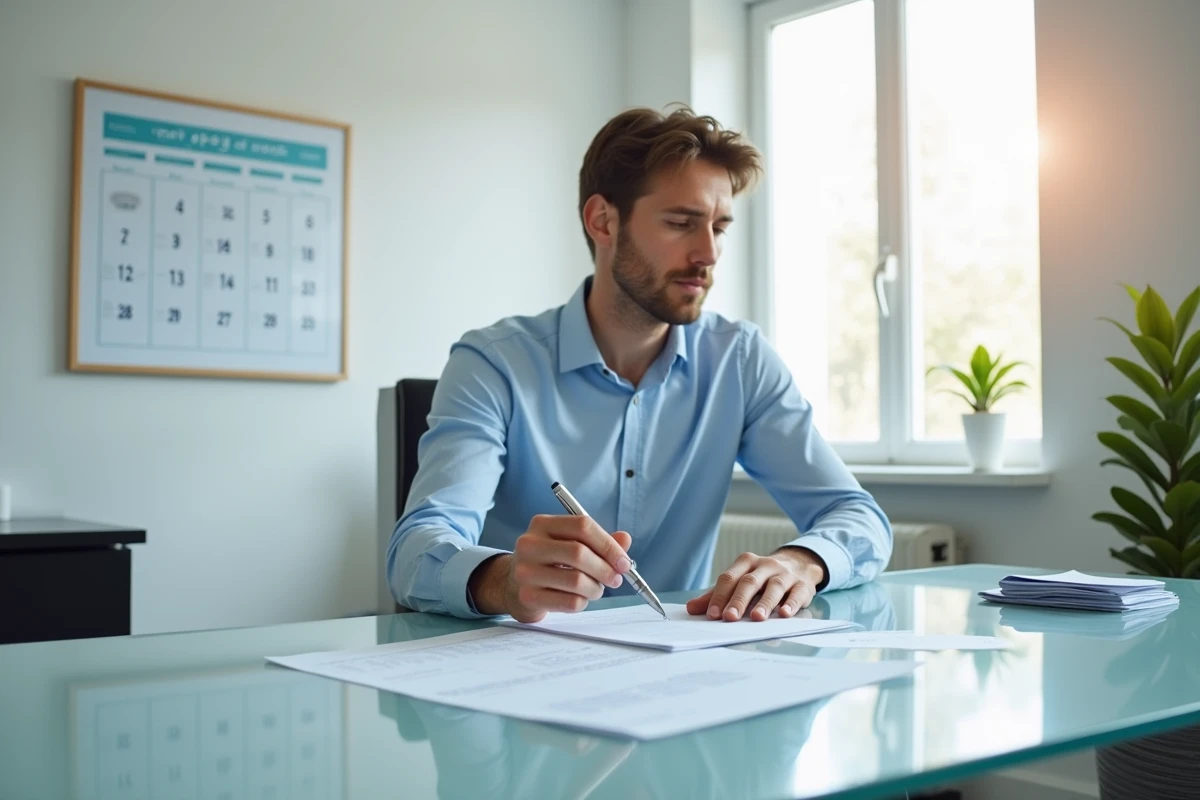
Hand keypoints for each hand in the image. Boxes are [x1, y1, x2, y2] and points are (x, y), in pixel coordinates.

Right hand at [470, 515, 632, 622]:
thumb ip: (598, 541)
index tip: (623, 561)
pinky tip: (579, 598)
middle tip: (617, 578)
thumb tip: (625, 540)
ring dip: (596, 588)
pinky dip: (583, 602)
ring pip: (577, 581)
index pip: (582, 526)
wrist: (514, 586)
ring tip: (596, 589)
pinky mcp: (527, 596)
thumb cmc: (550, 562)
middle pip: (579, 553)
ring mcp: (525, 571)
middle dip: (605, 568)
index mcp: (542, 524)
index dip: (608, 544)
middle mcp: (529, 544)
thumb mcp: (570, 544)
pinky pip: (570, 602)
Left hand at [686, 547, 825, 621]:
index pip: (729, 578)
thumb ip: (717, 595)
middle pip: (749, 582)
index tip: (712, 614)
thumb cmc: (762, 578)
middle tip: (729, 618)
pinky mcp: (802, 584)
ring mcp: (785, 574)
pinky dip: (791, 604)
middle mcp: (765, 565)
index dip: (720, 596)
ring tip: (756, 618)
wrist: (798, 564)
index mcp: (746, 563)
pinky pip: (797, 593)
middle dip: (739, 601)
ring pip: (774, 587)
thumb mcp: (740, 581)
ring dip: (765, 603)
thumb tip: (691, 608)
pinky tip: (785, 614)